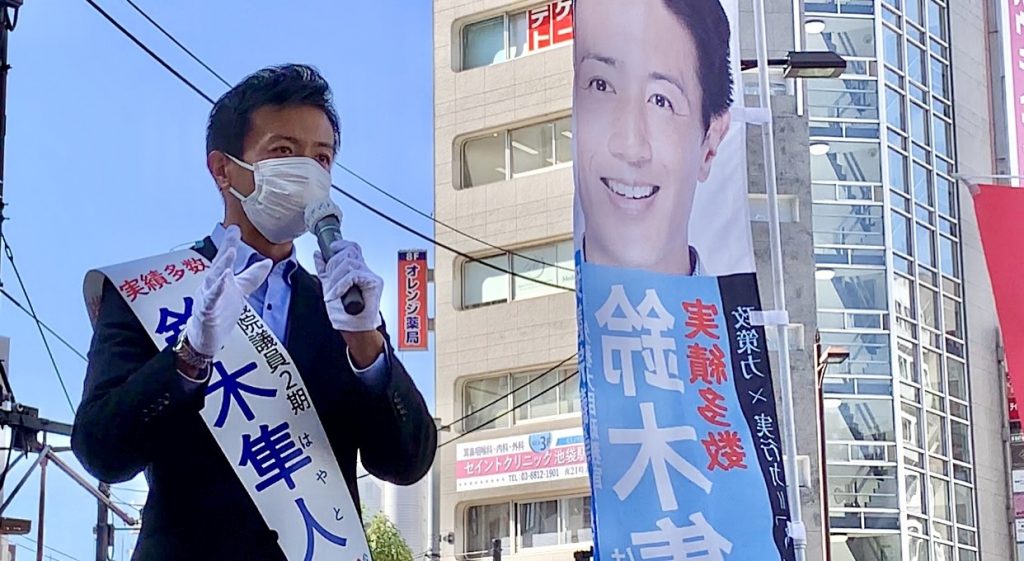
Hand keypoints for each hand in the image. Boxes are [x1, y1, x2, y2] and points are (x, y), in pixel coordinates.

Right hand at [184, 225, 271, 356]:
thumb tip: (267, 262)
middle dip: (225, 249)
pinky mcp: (206, 312)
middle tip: (232, 234)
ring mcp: (207, 298)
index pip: (225, 259)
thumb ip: (252, 276)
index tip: (235, 228)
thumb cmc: (220, 312)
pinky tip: (222, 282)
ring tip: (229, 253)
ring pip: (213, 280)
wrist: (206, 336)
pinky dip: (215, 291)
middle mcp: (211, 285)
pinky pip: (210, 300)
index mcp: (219, 279)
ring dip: (221, 266)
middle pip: (218, 264)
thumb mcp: (240, 291)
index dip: (230, 243)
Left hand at [314, 240, 382, 332]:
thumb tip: (318, 255)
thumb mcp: (330, 287)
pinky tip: (337, 294)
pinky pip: (354, 275)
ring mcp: (371, 276)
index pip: (352, 248)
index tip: (331, 248)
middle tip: (329, 282)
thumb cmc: (346, 314)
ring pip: (350, 263)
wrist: (356, 330)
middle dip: (333, 266)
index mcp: (357, 270)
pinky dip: (341, 285)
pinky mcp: (374, 284)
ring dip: (336, 278)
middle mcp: (366, 271)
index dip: (341, 245)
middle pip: (349, 253)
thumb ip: (325, 271)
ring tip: (333, 292)